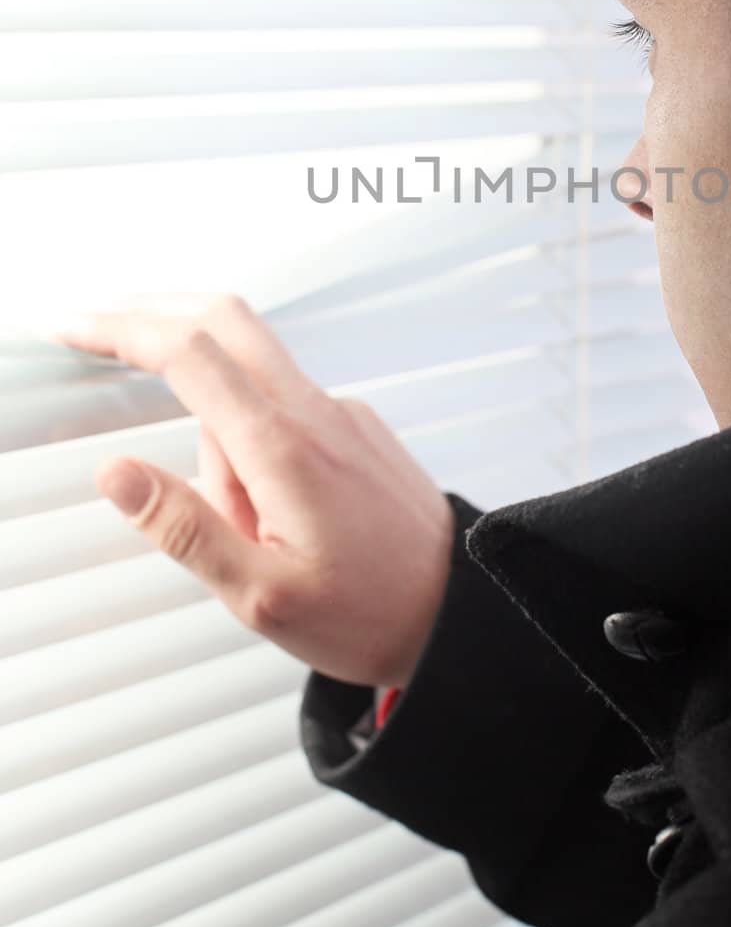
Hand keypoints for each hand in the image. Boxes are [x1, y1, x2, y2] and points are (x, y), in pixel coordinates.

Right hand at [54, 293, 453, 688]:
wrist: (460, 612)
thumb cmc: (369, 613)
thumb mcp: (259, 594)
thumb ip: (183, 527)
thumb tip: (117, 473)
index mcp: (283, 447)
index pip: (188, 353)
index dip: (120, 329)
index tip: (74, 326)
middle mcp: (317, 412)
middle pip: (226, 320)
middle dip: (154, 312)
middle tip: (99, 331)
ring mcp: (341, 413)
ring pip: (251, 382)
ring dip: (216, 429)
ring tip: (251, 534)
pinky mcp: (355, 427)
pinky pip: (283, 411)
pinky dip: (252, 445)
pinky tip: (276, 522)